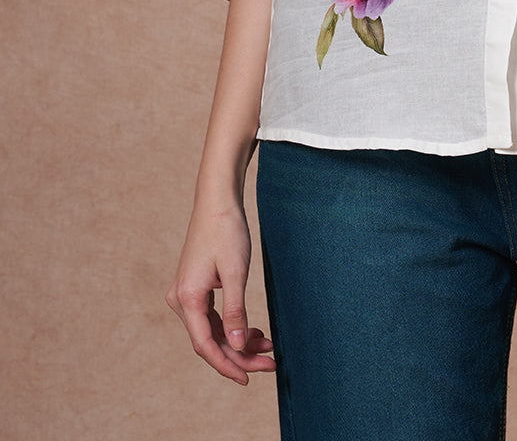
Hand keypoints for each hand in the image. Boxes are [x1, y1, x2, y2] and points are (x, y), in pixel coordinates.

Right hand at [166, 201, 275, 384]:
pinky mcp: (195, 288)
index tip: (249, 379)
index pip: (206, 345)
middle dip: (241, 355)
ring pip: (214, 331)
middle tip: (271, 363)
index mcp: (187, 299)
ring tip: (269, 346)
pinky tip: (254, 331)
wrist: (217, 201)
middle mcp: (181, 300)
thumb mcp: (236, 272)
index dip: (228, 365)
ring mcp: (187, 294)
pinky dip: (234, 326)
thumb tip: (237, 346)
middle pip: (211, 341)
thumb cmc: (226, 230)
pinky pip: (214, 317)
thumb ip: (236, 311)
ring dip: (239, 342)